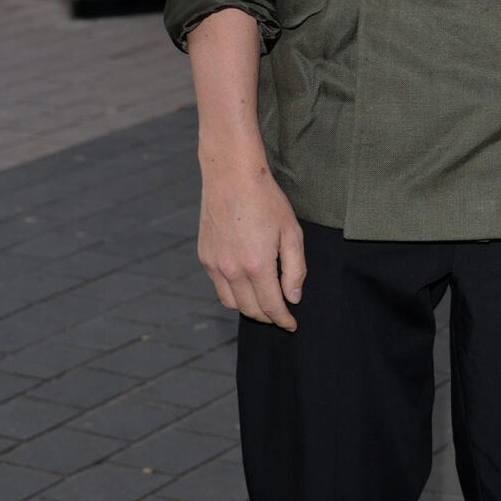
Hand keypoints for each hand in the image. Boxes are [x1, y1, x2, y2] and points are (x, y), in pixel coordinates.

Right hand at [198, 149, 306, 327]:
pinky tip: (245, 283)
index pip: (272, 307)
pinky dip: (233, 291)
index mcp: (257, 266)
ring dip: (249, 308)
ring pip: (231, 302)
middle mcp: (232, 270)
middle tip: (281, 315)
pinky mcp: (204, 256)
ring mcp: (215, 264)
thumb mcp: (291, 232)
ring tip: (264, 302)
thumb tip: (293, 297)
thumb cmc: (266, 200)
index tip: (292, 325)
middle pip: (251, 310)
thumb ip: (295, 269)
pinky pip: (219, 285)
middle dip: (268, 317)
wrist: (231, 175)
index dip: (283, 320)